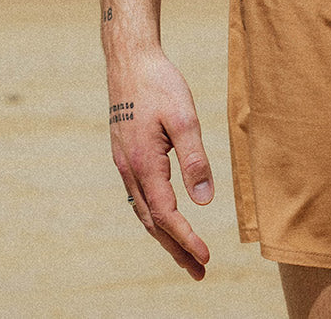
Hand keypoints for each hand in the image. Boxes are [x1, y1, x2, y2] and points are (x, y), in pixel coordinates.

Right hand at [108, 48, 213, 278]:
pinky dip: (153, 216)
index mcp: (144, 163)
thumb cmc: (159, 83)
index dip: (186, 238)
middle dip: (175, 249)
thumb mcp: (183, 117)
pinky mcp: (125, 154)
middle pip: (152, 221)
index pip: (165, 214)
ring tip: (185, 254)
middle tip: (199, 272)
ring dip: (164, 235)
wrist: (129, 59)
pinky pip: (138, 196)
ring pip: (142, 211)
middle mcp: (129, 169)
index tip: (206, 257)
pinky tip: (164, 219)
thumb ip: (194, 158)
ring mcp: (124, 163)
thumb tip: (205, 201)